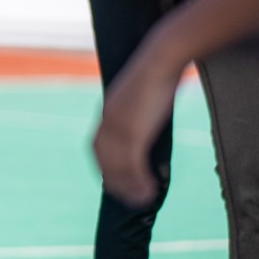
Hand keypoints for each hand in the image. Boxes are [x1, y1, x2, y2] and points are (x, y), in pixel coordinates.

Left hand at [94, 43, 182, 207]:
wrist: (161, 58)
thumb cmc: (158, 72)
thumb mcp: (144, 96)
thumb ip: (142, 112)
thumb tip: (150, 126)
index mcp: (108, 110)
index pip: (97, 146)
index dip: (104, 166)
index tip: (112, 180)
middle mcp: (108, 119)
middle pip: (104, 160)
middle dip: (114, 181)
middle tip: (128, 198)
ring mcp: (118, 125)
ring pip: (118, 166)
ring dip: (129, 186)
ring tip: (143, 200)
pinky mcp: (132, 130)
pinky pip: (132, 163)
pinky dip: (139, 180)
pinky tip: (150, 191)